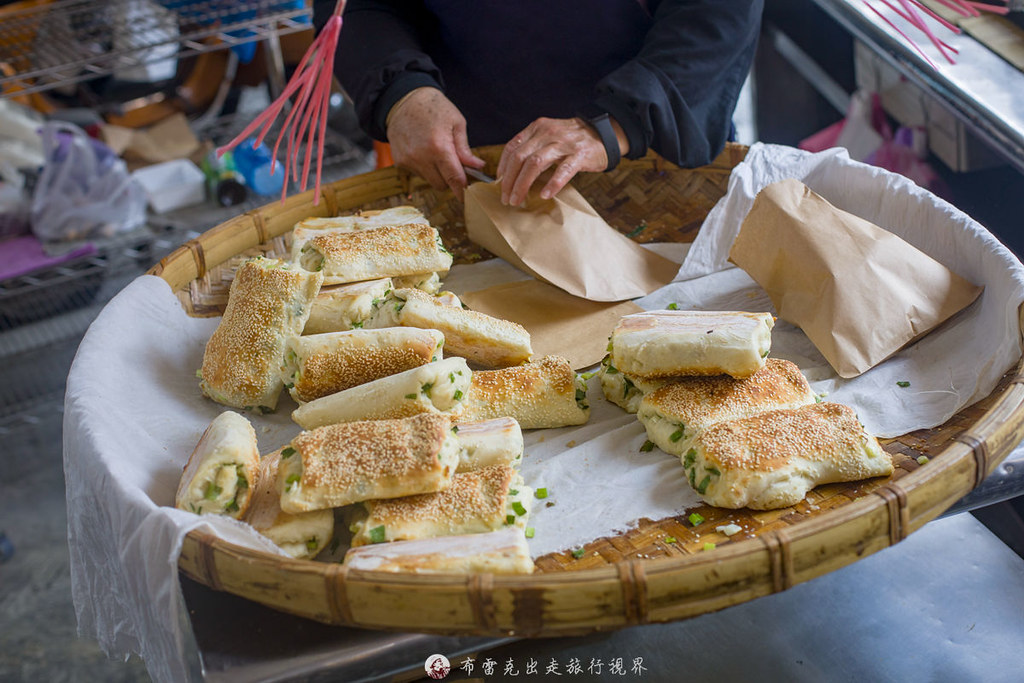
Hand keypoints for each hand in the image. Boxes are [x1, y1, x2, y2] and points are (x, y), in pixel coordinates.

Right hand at [385, 87, 484, 200]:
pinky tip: (424, 151)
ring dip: (437, 174)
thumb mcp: (456, 122)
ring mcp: (409, 161)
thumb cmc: (434, 107)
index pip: (455, 179)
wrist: (403, 100)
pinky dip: (424, 168)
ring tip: (437, 153)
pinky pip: (418, 174)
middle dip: (450, 180)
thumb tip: (477, 167)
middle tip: (455, 166)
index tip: (469, 197)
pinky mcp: (400, 162)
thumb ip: (465, 149)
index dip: (463, 191)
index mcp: (439, 147)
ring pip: (429, 180)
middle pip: (442, 185)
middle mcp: (422, 158)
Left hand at [496, 116, 626, 205]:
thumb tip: (512, 172)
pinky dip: (552, 184)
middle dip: (509, 180)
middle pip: (520, 157)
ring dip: (523, 184)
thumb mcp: (549, 135)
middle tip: (506, 198)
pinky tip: (545, 195)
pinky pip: (563, 170)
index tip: (499, 182)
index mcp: (538, 128)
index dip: (503, 167)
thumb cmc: (573, 140)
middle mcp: (548, 133)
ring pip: (535, 164)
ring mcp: (564, 143)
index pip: (512, 147)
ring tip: (518, 200)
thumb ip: (532, 147)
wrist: (604, 133)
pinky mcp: (579, 154)